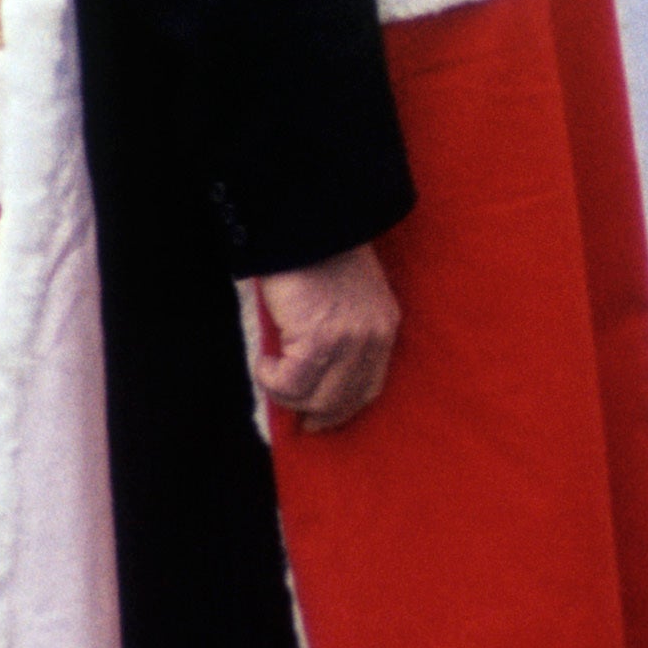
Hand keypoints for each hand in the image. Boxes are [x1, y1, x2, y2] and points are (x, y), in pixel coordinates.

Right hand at [252, 244, 399, 431]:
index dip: (342, 409)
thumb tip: (311, 374)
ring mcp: (349, 341)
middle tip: (289, 416)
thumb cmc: (317, 256)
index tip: (319, 421)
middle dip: (313, 414)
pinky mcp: (319, 341)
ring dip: (286, 394)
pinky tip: (263, 361)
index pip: (369, 387)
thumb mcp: (345, 298)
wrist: (307, 226)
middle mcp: (374, 338)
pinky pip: (290, 384)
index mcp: (384, 327)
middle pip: (344, 401)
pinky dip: (270, 379)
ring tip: (269, 371)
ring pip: (315, 398)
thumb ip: (340, 333)